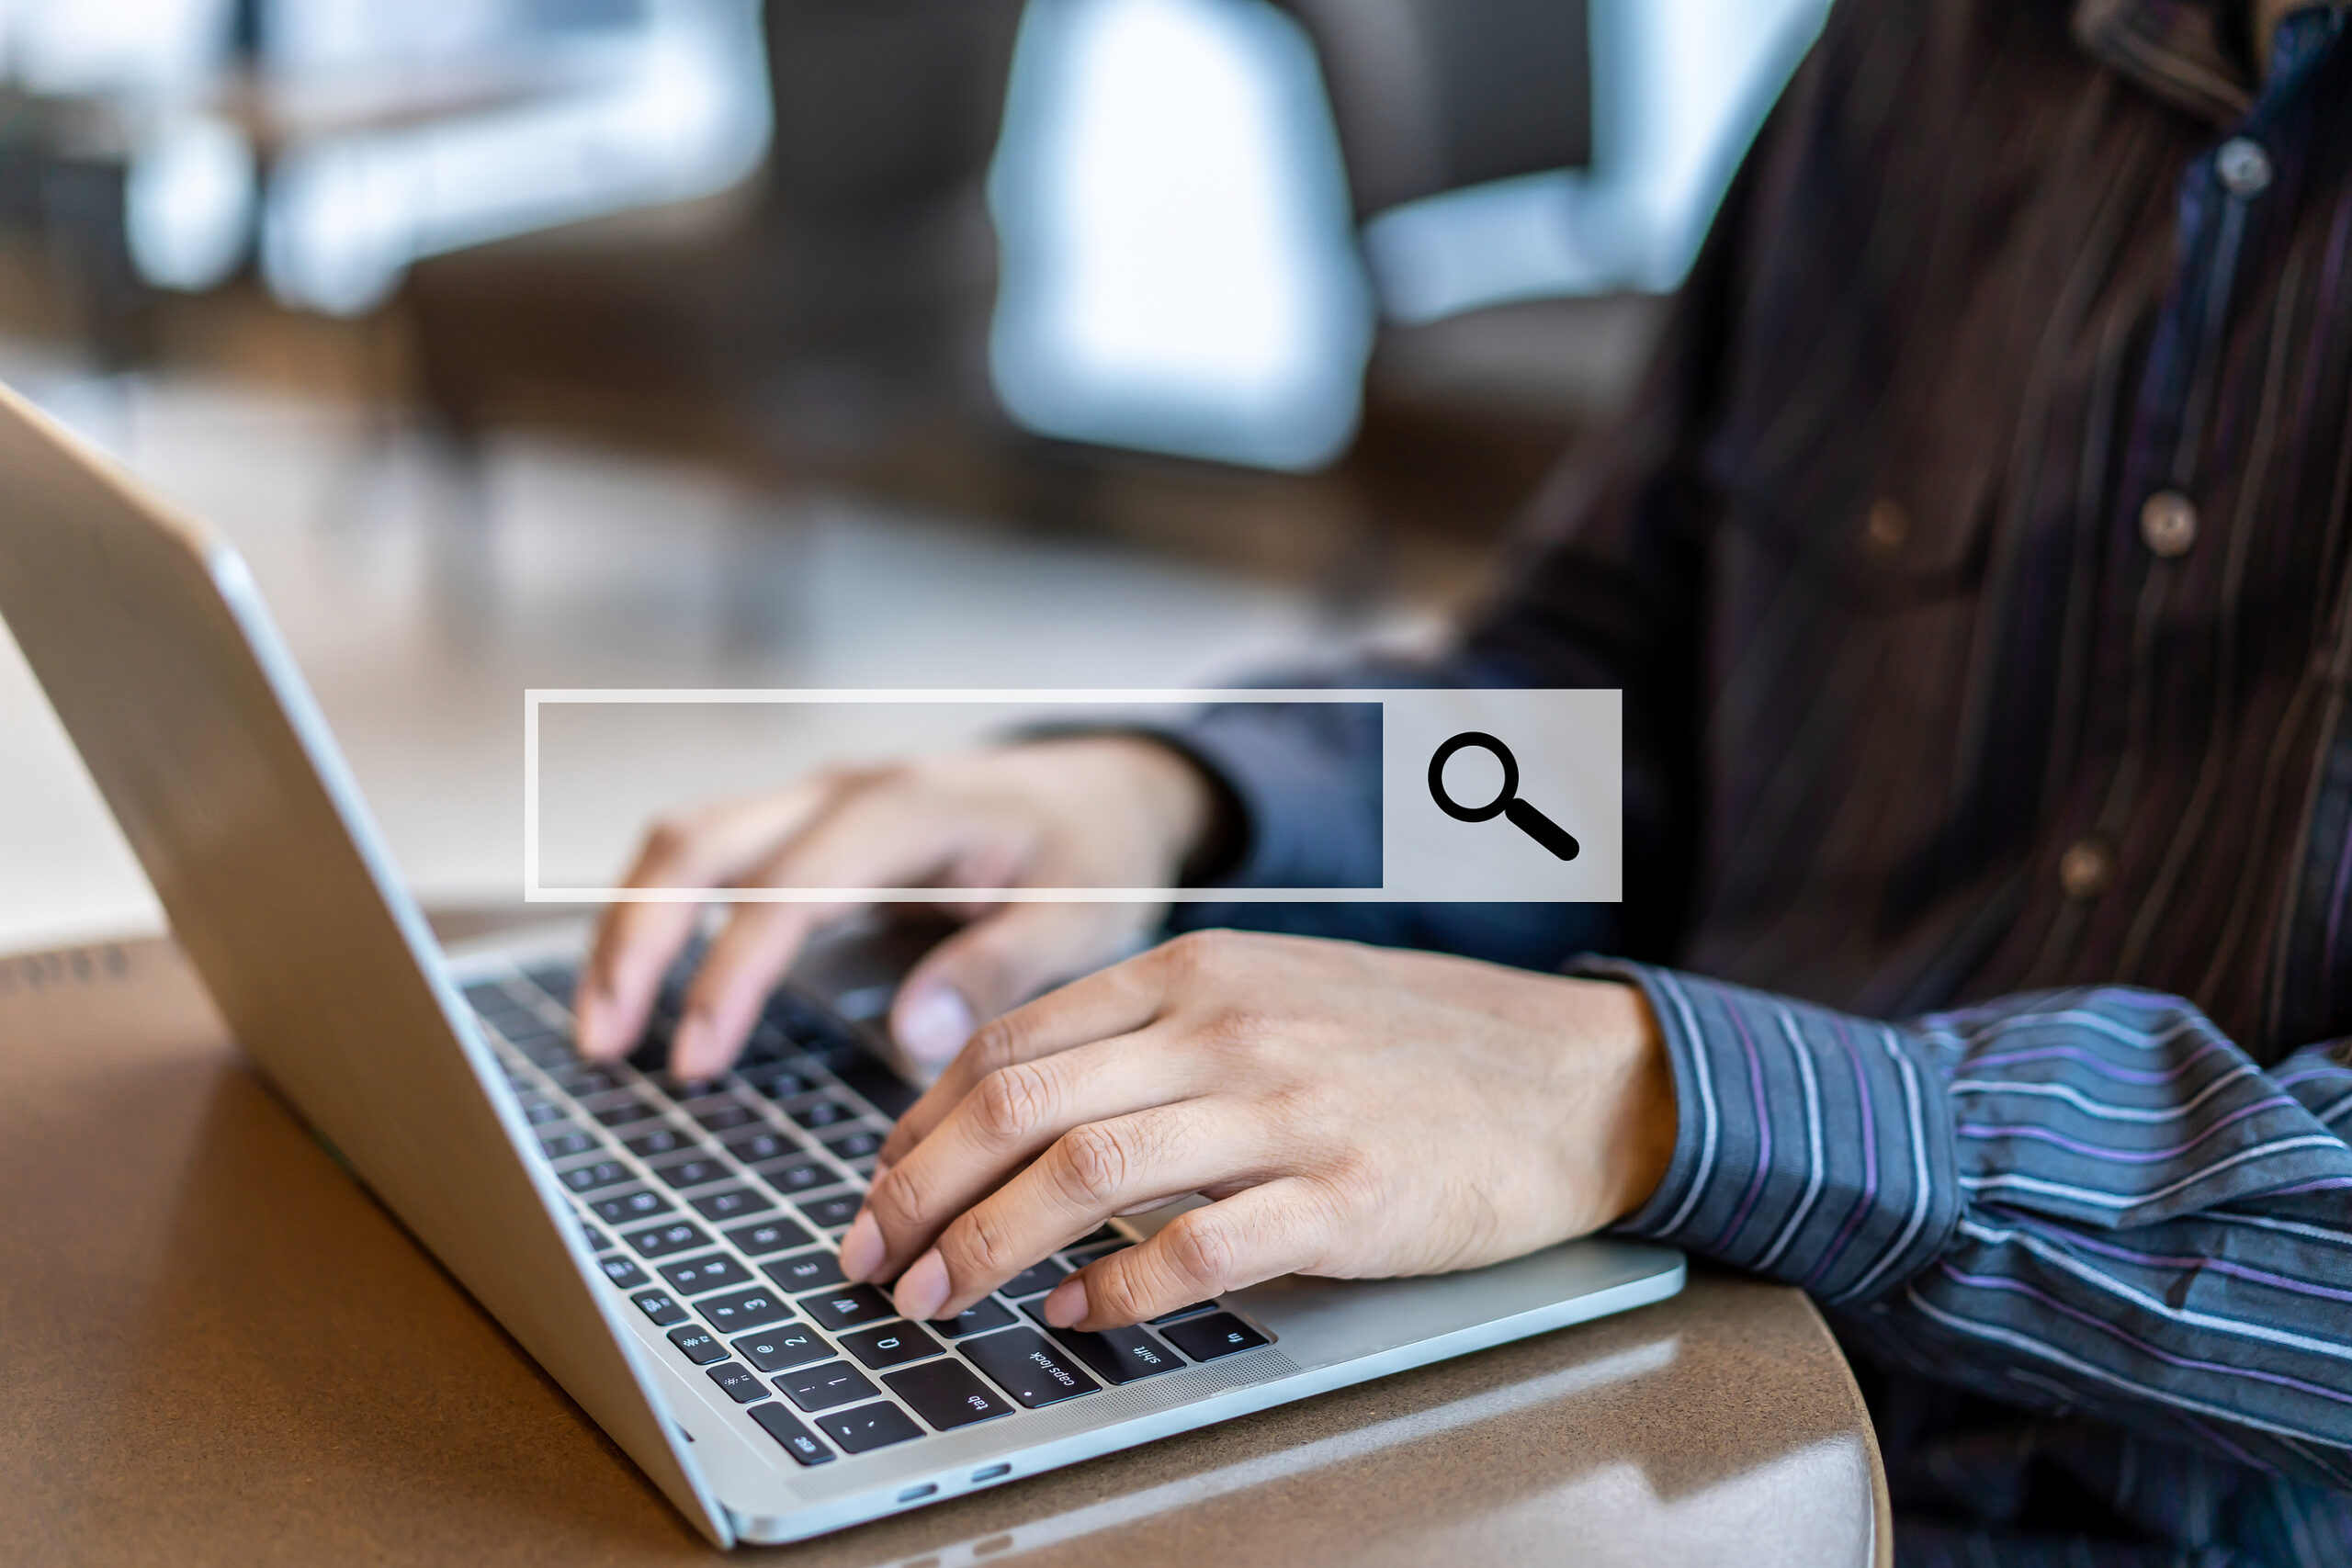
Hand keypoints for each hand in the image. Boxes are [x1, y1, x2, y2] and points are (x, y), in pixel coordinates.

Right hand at [574, 737, 1215, 1078]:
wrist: (1113, 786)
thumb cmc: (1098, 850)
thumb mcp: (1084, 913)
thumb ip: (1001, 967)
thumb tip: (911, 1033)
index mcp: (906, 810)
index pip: (783, 891)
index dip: (726, 975)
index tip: (694, 1059)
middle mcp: (845, 790)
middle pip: (699, 844)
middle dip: (635, 939)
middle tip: (601, 1043)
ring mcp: (820, 800)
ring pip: (689, 840)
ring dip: (631, 924)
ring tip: (602, 1027)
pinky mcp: (813, 824)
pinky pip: (715, 853)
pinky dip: (665, 908)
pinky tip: (645, 983)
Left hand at [837, 930, 1676, 1330]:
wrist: (1574, 1077)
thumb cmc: (1414, 1045)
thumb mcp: (1270, 997)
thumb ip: (1151, 1038)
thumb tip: (1019, 1114)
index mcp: (1195, 973)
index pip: (1011, 1042)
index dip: (918, 1126)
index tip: (878, 1191)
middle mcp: (1226, 1027)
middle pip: (1019, 1105)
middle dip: (918, 1193)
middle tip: (868, 1261)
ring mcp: (1286, 1109)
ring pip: (1085, 1174)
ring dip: (985, 1249)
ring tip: (936, 1301)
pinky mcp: (1345, 1196)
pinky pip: (1199, 1249)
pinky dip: (1116, 1293)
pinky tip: (1073, 1319)